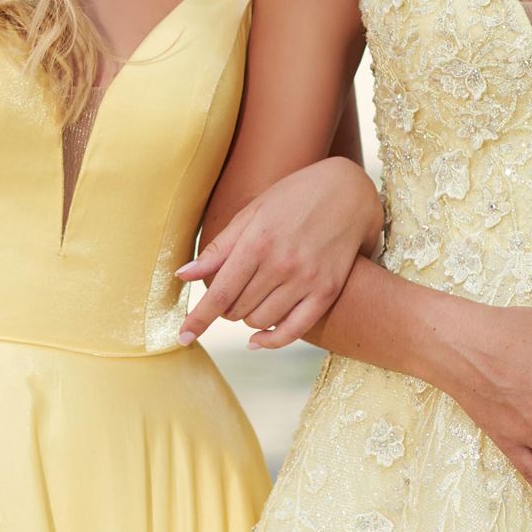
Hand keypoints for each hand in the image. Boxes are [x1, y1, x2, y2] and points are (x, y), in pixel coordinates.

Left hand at [177, 156, 383, 348]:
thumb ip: (219, 248)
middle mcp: (281, 264)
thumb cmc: (293, 197)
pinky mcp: (327, 291)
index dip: (198, 319)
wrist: (349, 191)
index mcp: (257, 242)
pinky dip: (271, 340)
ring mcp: (307, 279)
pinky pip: (293, 330)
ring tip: (251, 299)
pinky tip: (258, 339)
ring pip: (260, 320)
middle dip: (226, 306)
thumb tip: (183, 275)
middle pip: (237, 309)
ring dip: (247, 317)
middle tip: (233, 290)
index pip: (219, 292)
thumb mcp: (252, 213)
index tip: (182, 337)